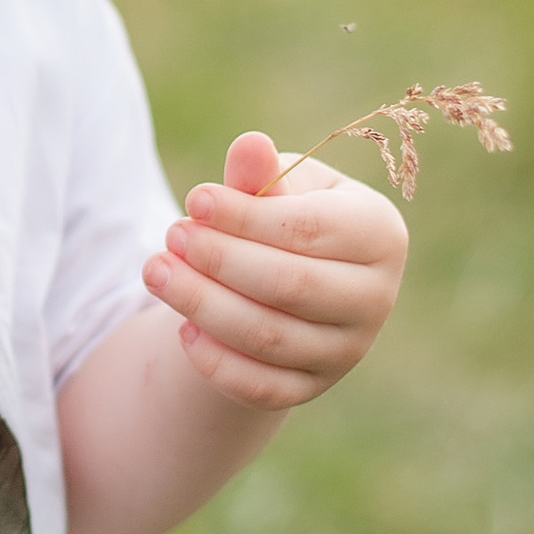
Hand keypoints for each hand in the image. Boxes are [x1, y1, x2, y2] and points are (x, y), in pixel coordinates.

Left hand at [143, 129, 408, 410]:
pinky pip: (262, 387)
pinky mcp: (314, 387)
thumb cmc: (283, 218)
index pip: (308, 229)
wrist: (289, 280)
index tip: (194, 199)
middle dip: (219, 260)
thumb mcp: (279, 187)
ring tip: (156, 271)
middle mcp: (375, 296)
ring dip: (203, 305)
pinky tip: (181, 329)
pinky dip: (217, 361)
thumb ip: (262, 176)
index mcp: (378, 233)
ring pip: (270, 337)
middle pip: (289, 285)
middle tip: (170, 235)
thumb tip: (250, 145)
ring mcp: (348, 349)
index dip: (245, 216)